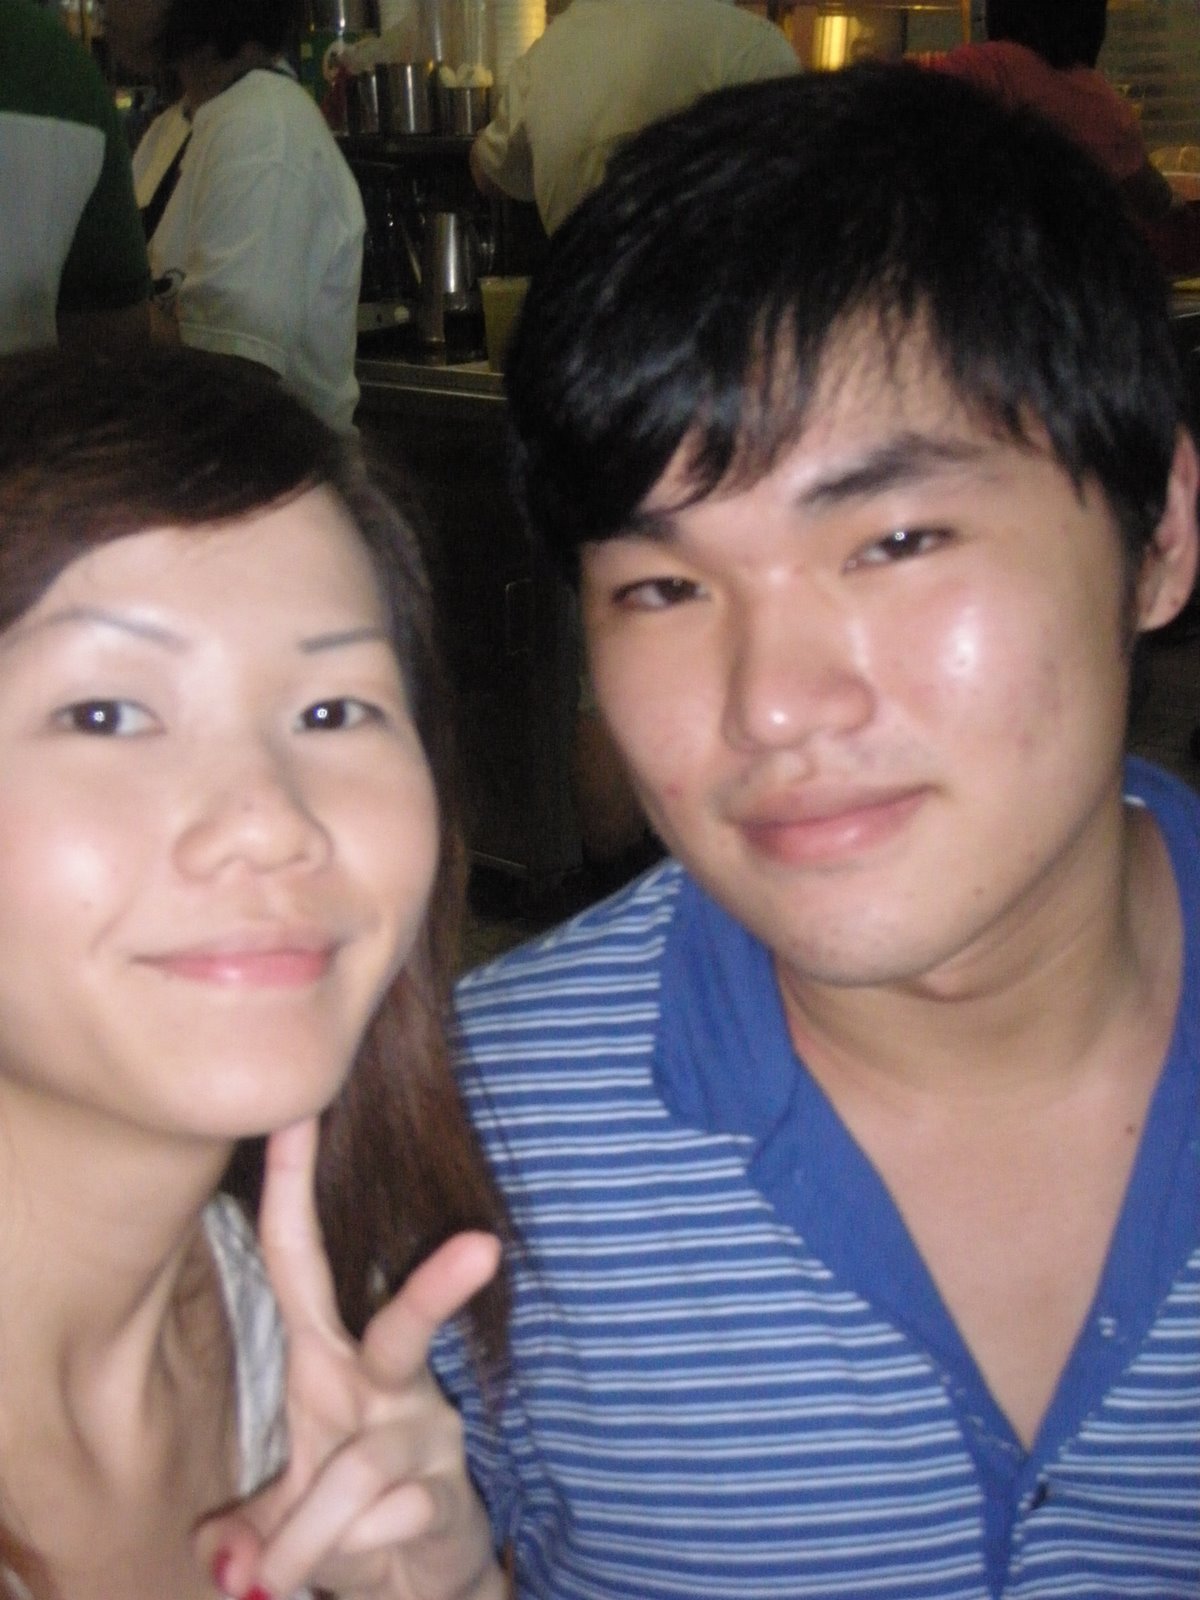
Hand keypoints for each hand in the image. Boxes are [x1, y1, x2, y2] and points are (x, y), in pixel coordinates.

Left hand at [197, 1117, 503, 1599]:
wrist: (423, 1579)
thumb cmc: (350, 1511)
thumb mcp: (286, 1505)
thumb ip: (251, 1517)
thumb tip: (219, 1558)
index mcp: (332, 1359)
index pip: (302, 1261)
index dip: (295, 1188)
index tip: (296, 1111)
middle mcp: (386, 1382)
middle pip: (405, 1325)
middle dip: (434, 1288)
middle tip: (484, 1247)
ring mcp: (425, 1433)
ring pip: (355, 1471)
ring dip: (303, 1540)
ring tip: (278, 1579)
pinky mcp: (447, 1492)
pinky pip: (379, 1526)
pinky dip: (339, 1559)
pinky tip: (362, 1563)